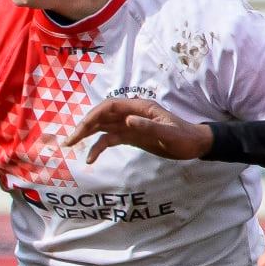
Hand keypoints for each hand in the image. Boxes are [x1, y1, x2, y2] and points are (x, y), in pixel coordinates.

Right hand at [63, 98, 213, 164]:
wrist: (194, 145)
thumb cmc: (184, 137)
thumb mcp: (169, 133)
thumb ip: (148, 126)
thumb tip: (127, 121)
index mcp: (140, 107)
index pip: (110, 106)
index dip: (94, 115)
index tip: (82, 127)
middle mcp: (131, 114)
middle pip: (102, 116)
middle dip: (84, 126)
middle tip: (69, 140)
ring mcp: (129, 125)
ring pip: (102, 127)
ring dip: (86, 135)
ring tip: (70, 145)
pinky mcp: (130, 136)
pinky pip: (109, 140)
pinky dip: (98, 148)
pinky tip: (90, 158)